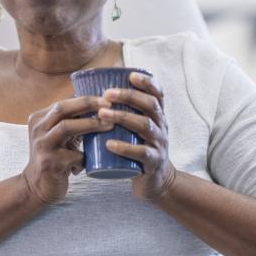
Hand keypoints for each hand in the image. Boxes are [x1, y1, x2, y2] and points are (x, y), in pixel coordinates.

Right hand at [21, 96, 114, 205]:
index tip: (107, 99)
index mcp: (39, 119)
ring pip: (66, 127)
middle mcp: (38, 129)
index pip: (63, 102)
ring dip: (91, 124)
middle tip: (110, 105)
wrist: (35, 186)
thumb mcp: (57, 136)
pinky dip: (84, 158)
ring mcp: (42, 146)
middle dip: (88, 104)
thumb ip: (70, 122)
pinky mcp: (49, 163)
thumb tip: (99, 106)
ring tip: (109, 125)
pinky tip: (87, 163)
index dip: (86, 98)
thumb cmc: (53, 158)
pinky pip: (74, 156)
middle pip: (62, 108)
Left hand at [98, 72, 176, 201]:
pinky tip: (109, 144)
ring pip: (145, 126)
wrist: (154, 181)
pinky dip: (125, 148)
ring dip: (123, 117)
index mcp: (157, 116)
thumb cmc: (137, 149)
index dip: (147, 83)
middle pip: (150, 105)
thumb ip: (124, 113)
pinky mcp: (153, 163)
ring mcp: (159, 144)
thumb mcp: (136, 129)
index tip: (130, 75)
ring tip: (102, 114)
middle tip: (107, 93)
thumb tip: (93, 93)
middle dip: (129, 96)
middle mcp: (162, 126)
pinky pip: (142, 153)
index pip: (158, 94)